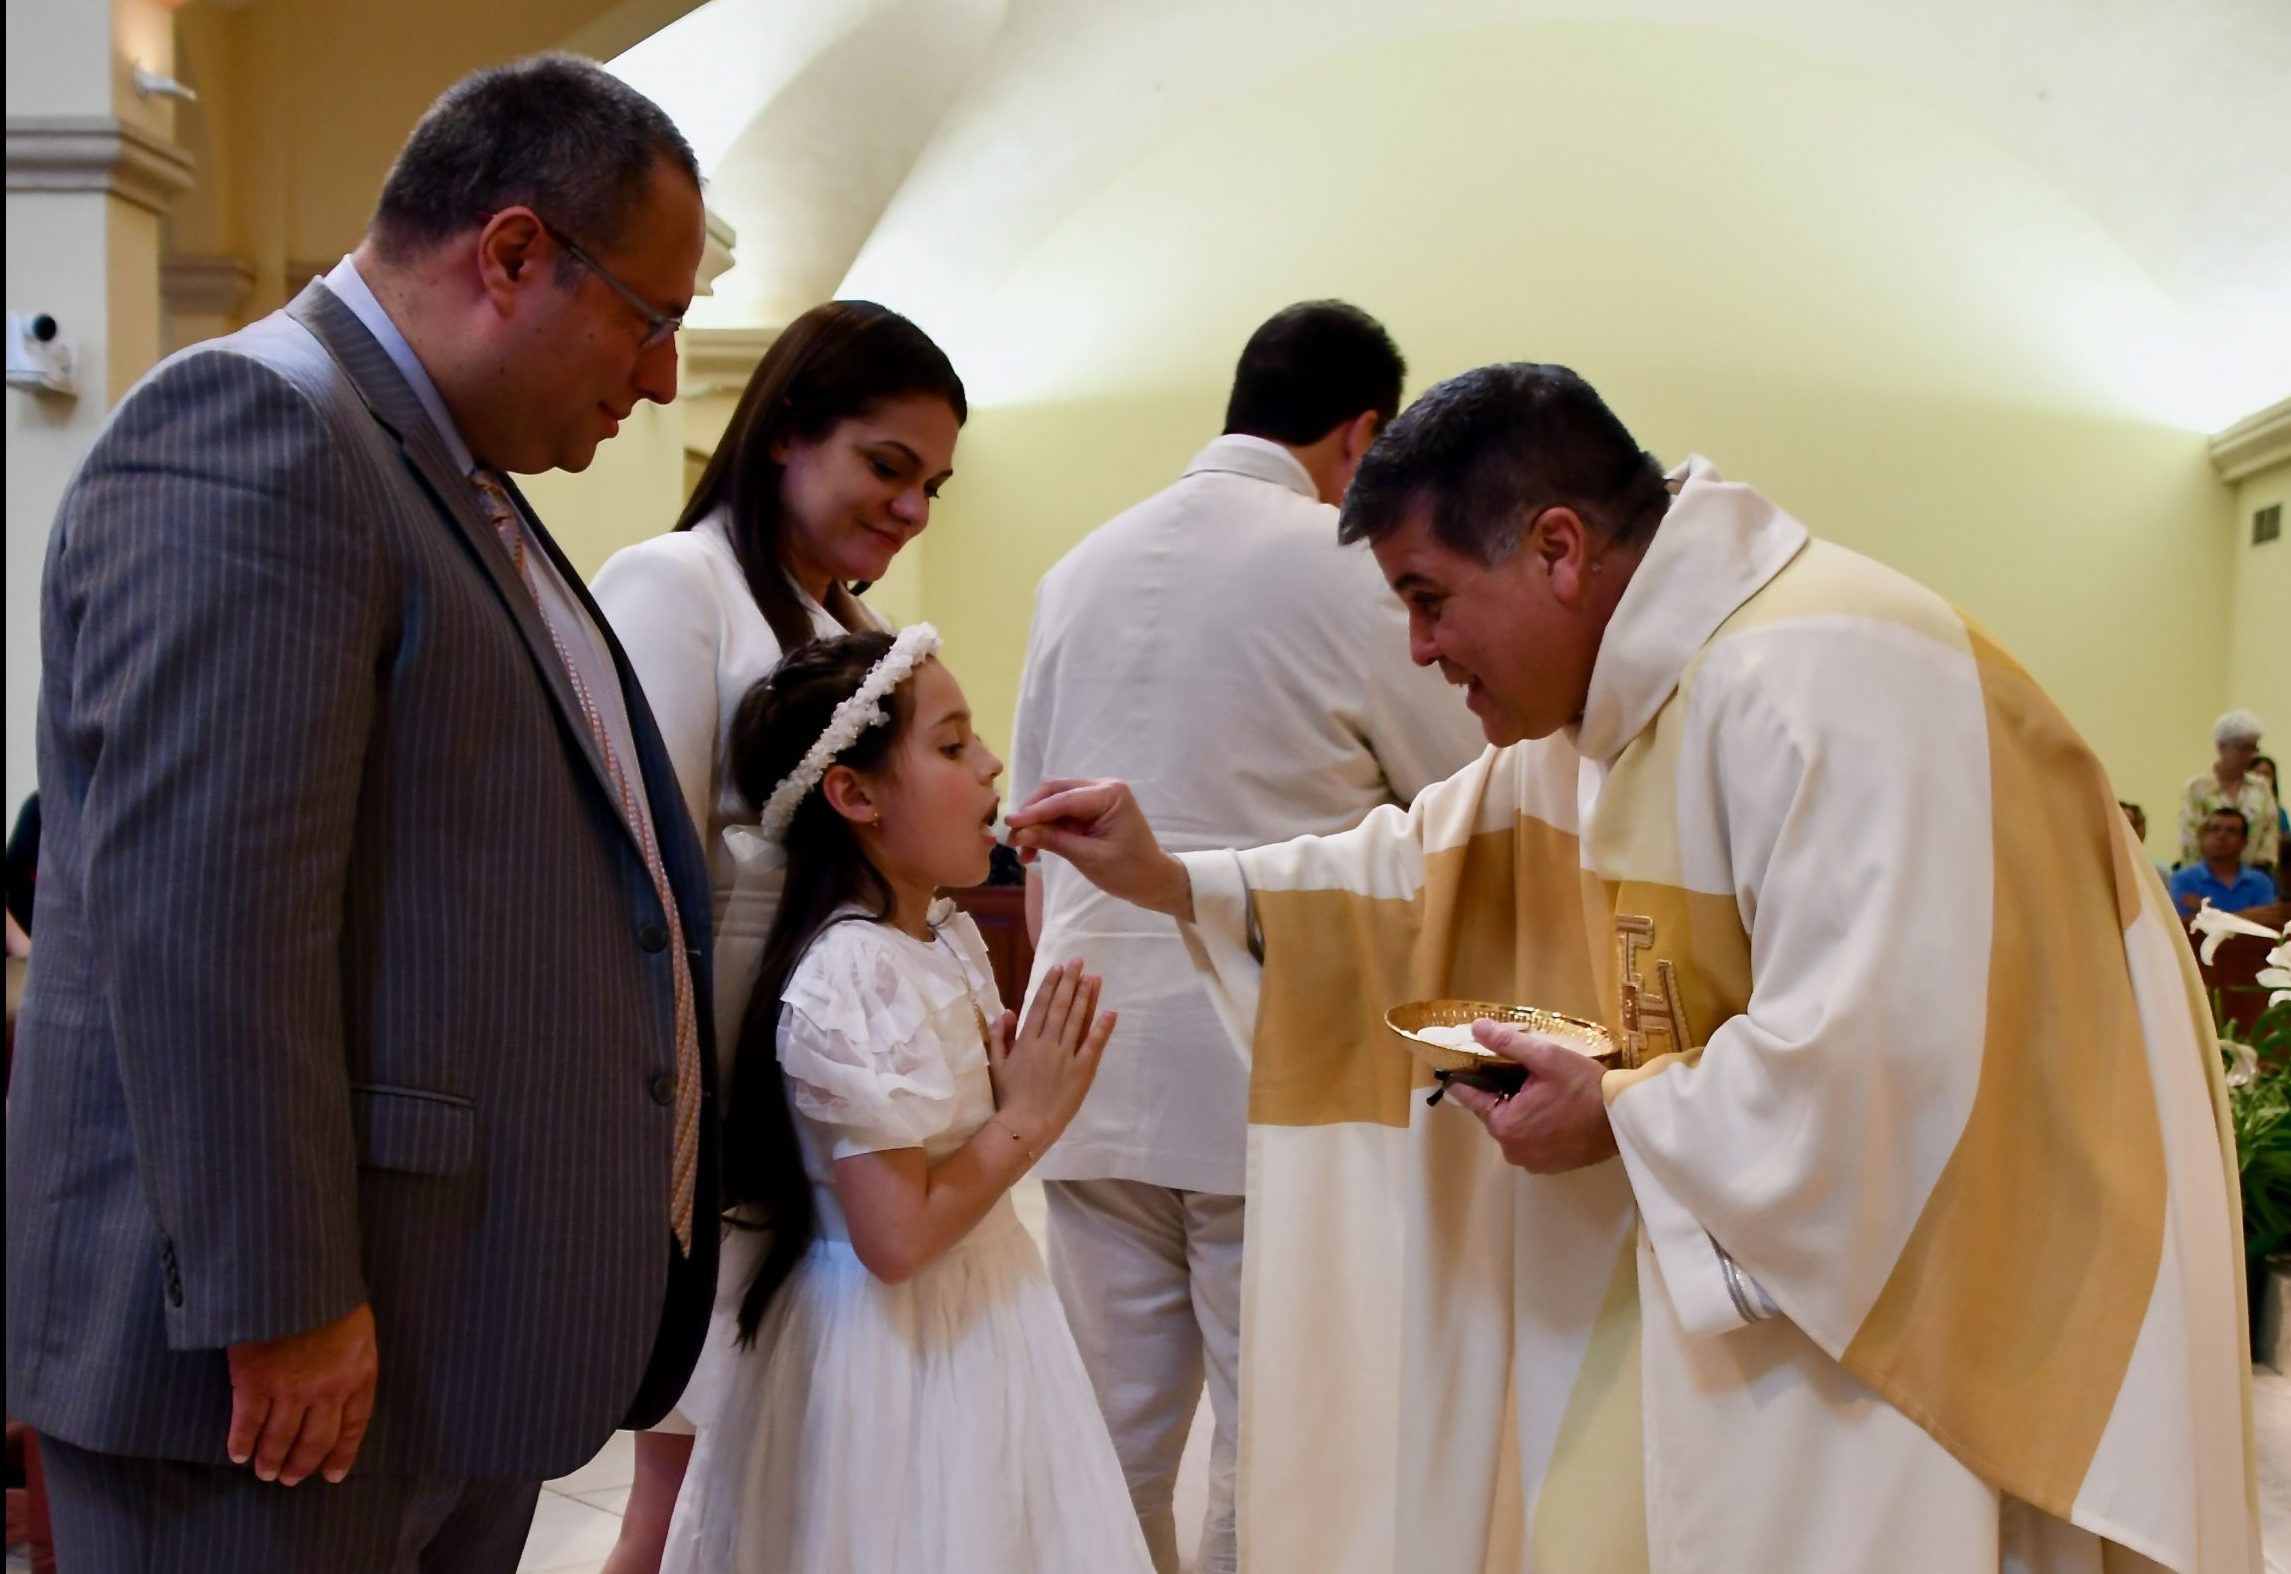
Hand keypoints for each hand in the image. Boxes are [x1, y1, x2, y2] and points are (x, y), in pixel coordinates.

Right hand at [225, 1300, 377, 1484]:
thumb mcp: (357, 1324)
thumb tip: (340, 1383)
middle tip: (289, 1478)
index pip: (354, 1425)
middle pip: (316, 1440)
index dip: (342, 1453)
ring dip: (271, 1460)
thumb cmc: (328, 1291)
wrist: (294, 1274)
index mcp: (359, 1372)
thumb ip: (350, 1357)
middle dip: (302, 1464)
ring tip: (265, 1473)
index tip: (331, 1475)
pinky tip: (237, 1455)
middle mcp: (328, 1388)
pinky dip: (241, 1443)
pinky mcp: (254, 1382)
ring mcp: (290, 1388)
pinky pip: (247, 1424)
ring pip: (280, 1438)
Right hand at [986, 958, 1116, 1151]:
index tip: (1058, 967)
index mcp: (1026, 1040)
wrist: (1025, 1125)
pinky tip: (1111, 1012)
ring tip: (1094, 978)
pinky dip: (1102, 1028)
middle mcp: (1047, 1043)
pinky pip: (1093, 1045)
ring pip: (1077, 1020)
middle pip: (1061, 1007)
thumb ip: (999, 1037)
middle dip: (1070, 982)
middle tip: (1079, 961)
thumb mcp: (996, 1065)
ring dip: (1086, 997)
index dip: (1050, 985)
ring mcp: (1066, 1056)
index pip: (1040, 1006)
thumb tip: (1005, 1012)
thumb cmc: (1009, 1097)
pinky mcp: (1082, 1071)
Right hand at [1005, 779, 1192, 920]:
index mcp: (1110, 794)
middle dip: (1031, 814)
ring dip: (1036, 824)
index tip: (1008, 824)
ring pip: (1053, 803)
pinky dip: (1045, 830)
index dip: (1033, 812)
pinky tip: (1032, 850)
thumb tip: (1019, 833)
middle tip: (1011, 838)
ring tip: (1021, 851)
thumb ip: (1054, 842)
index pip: (1063, 799)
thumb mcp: (1089, 858)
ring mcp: (1095, 798)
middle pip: (1055, 792)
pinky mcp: (1089, 811)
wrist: (1153, 881)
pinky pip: (1060, 815)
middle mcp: (1102, 788)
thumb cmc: (1129, 871)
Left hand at [1441, 1020, 1618, 1173]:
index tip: (1469, 1062)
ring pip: (1514, 1127)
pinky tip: (1553, 1110)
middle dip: (1503, 1092)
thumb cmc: (1584, 1087)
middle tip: (1525, 1072)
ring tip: (1542, 1090)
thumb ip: (1508, 1043)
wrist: (1624, 1121)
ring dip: (1521, 1110)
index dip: (1470, 1076)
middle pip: (1494, 1112)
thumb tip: (1475, 1027)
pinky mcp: (1550, 1167)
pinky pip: (1531, 1141)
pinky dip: (1536, 1126)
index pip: (1471, 1097)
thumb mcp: (1546, 1058)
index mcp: (1504, 1125)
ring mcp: (1531, 1162)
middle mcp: (1511, 1150)